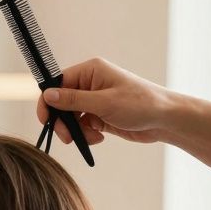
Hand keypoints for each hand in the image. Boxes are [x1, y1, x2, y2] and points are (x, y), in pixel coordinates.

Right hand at [36, 58, 178, 145]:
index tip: (45, 120)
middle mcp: (90, 83)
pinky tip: (99, 138)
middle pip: (62, 103)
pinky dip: (86, 135)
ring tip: (91, 137)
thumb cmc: (140, 104)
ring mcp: (95, 100)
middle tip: (67, 138)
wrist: (165, 120)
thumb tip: (48, 94)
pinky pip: (82, 126)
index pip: (58, 83)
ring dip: (76, 131)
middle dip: (63, 122)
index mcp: (90, 71)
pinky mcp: (100, 115)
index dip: (48, 101)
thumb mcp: (104, 102)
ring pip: (71, 117)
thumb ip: (73, 100)